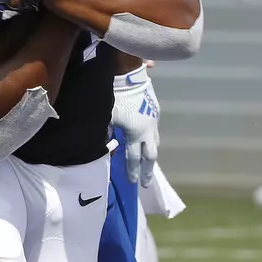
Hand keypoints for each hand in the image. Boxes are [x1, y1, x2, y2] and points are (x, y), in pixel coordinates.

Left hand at [112, 67, 159, 185]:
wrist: (130, 78)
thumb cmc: (117, 98)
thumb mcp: (108, 117)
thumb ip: (107, 134)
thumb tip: (108, 148)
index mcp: (136, 134)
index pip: (134, 158)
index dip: (133, 171)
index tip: (134, 182)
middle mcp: (147, 131)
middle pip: (150, 155)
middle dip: (147, 170)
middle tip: (145, 181)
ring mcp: (153, 121)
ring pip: (155, 142)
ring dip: (151, 154)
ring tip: (148, 163)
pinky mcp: (155, 112)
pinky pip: (154, 130)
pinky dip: (151, 139)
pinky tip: (147, 140)